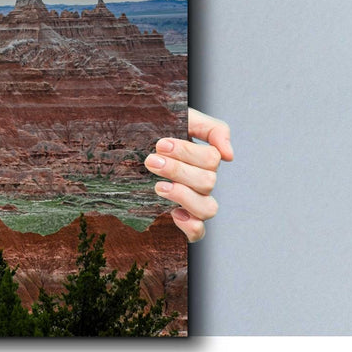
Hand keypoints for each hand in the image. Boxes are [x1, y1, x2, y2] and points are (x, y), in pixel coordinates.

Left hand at [146, 108, 232, 242]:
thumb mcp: (183, 119)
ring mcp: (193, 202)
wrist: (122, 145)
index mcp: (203, 158)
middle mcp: (201, 181)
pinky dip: (190, 225)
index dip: (187, 152)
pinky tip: (173, 213)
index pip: (211, 158)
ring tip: (158, 186)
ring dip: (183, 196)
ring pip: (208, 208)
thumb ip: (212, 129)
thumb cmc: (155, 130)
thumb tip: (229, 155)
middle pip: (207, 181)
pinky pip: (197, 232)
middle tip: (150, 161)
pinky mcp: (181, 220)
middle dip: (177, 170)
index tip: (160, 144)